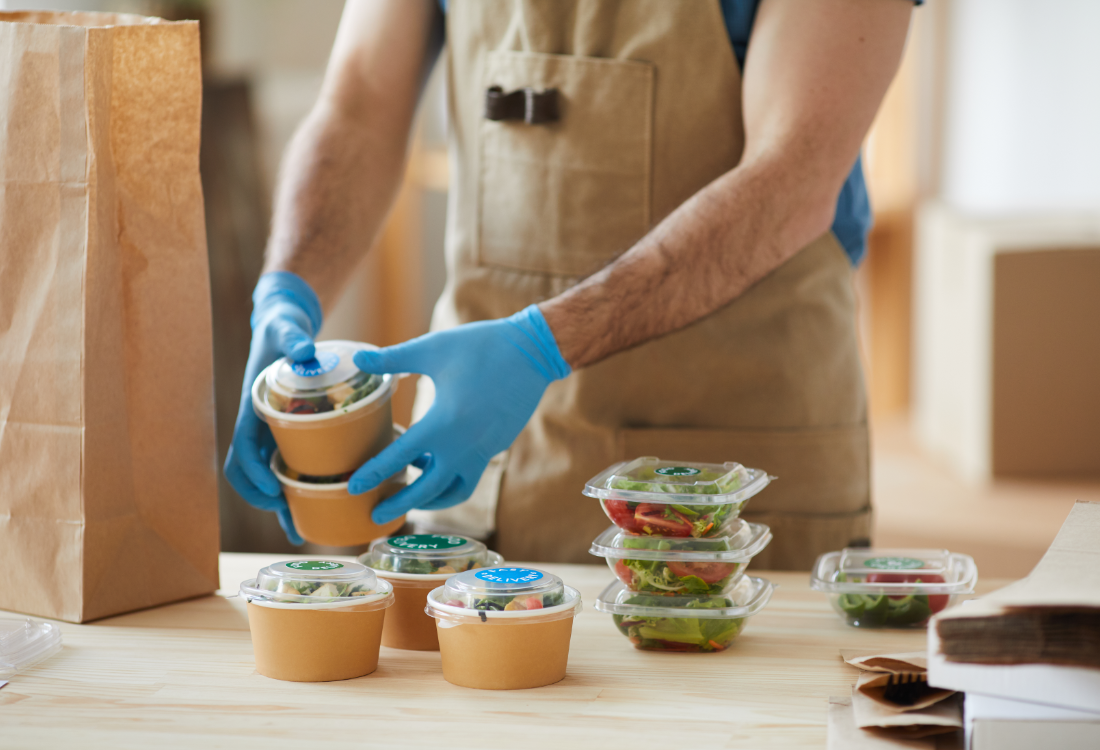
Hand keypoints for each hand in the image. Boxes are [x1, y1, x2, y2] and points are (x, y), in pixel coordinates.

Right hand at [223, 272, 323, 544]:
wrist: (282, 325)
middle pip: (250, 473)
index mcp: (251, 407)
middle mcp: (257, 425)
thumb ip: (292, 338)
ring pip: (267, 476)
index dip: (253, 473)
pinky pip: (286, 465)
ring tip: (300, 531)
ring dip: (279, 504)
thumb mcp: (285, 330)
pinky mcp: (287, 432)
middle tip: (288, 518)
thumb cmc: (282, 329)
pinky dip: (296, 487)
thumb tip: (305, 349)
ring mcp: (270, 431)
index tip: (273, 491)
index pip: (242, 448)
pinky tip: (317, 505)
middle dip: (263, 499)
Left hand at [348, 305, 570, 523]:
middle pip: (427, 490)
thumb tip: (357, 357)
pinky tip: (435, 457)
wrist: (534, 352)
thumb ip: (392, 358)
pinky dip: (448, 475)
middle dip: (400, 504)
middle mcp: (463, 446)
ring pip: (454, 490)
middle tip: (376, 513)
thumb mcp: (432, 349)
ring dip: (430, 496)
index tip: (353, 487)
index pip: (399, 458)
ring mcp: (483, 450)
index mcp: (442, 424)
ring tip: (411, 485)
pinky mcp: (496, 446)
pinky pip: (468, 473)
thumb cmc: (481, 347)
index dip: (374, 473)